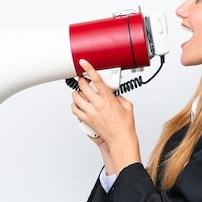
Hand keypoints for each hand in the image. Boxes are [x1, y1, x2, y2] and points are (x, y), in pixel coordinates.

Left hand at [71, 59, 140, 174]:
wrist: (120, 139)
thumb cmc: (124, 126)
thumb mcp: (127, 106)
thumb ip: (120, 97)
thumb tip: (114, 95)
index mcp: (108, 99)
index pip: (96, 79)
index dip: (88, 69)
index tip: (83, 63)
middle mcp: (97, 104)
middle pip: (83, 86)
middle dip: (82, 80)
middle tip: (84, 80)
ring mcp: (90, 112)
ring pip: (76, 97)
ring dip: (77, 92)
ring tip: (80, 92)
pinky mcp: (86, 120)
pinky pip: (75, 110)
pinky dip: (74, 105)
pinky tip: (77, 104)